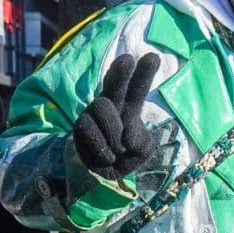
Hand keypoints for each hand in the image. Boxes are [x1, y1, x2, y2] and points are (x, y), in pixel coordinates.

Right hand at [73, 53, 159, 178]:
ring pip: (101, 107)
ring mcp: (93, 114)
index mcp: (130, 106)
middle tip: (128, 60)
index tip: (153, 58)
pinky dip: (101, 146)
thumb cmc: (126, 155)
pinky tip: (107, 157)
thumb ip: (141, 143)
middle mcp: (110, 104)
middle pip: (113, 85)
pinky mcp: (81, 126)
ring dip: (112, 130)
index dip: (143, 74)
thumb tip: (127, 137)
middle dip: (120, 72)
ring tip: (119, 150)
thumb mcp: (142, 150)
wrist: (105, 174)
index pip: (137, 88)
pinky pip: (89, 128)